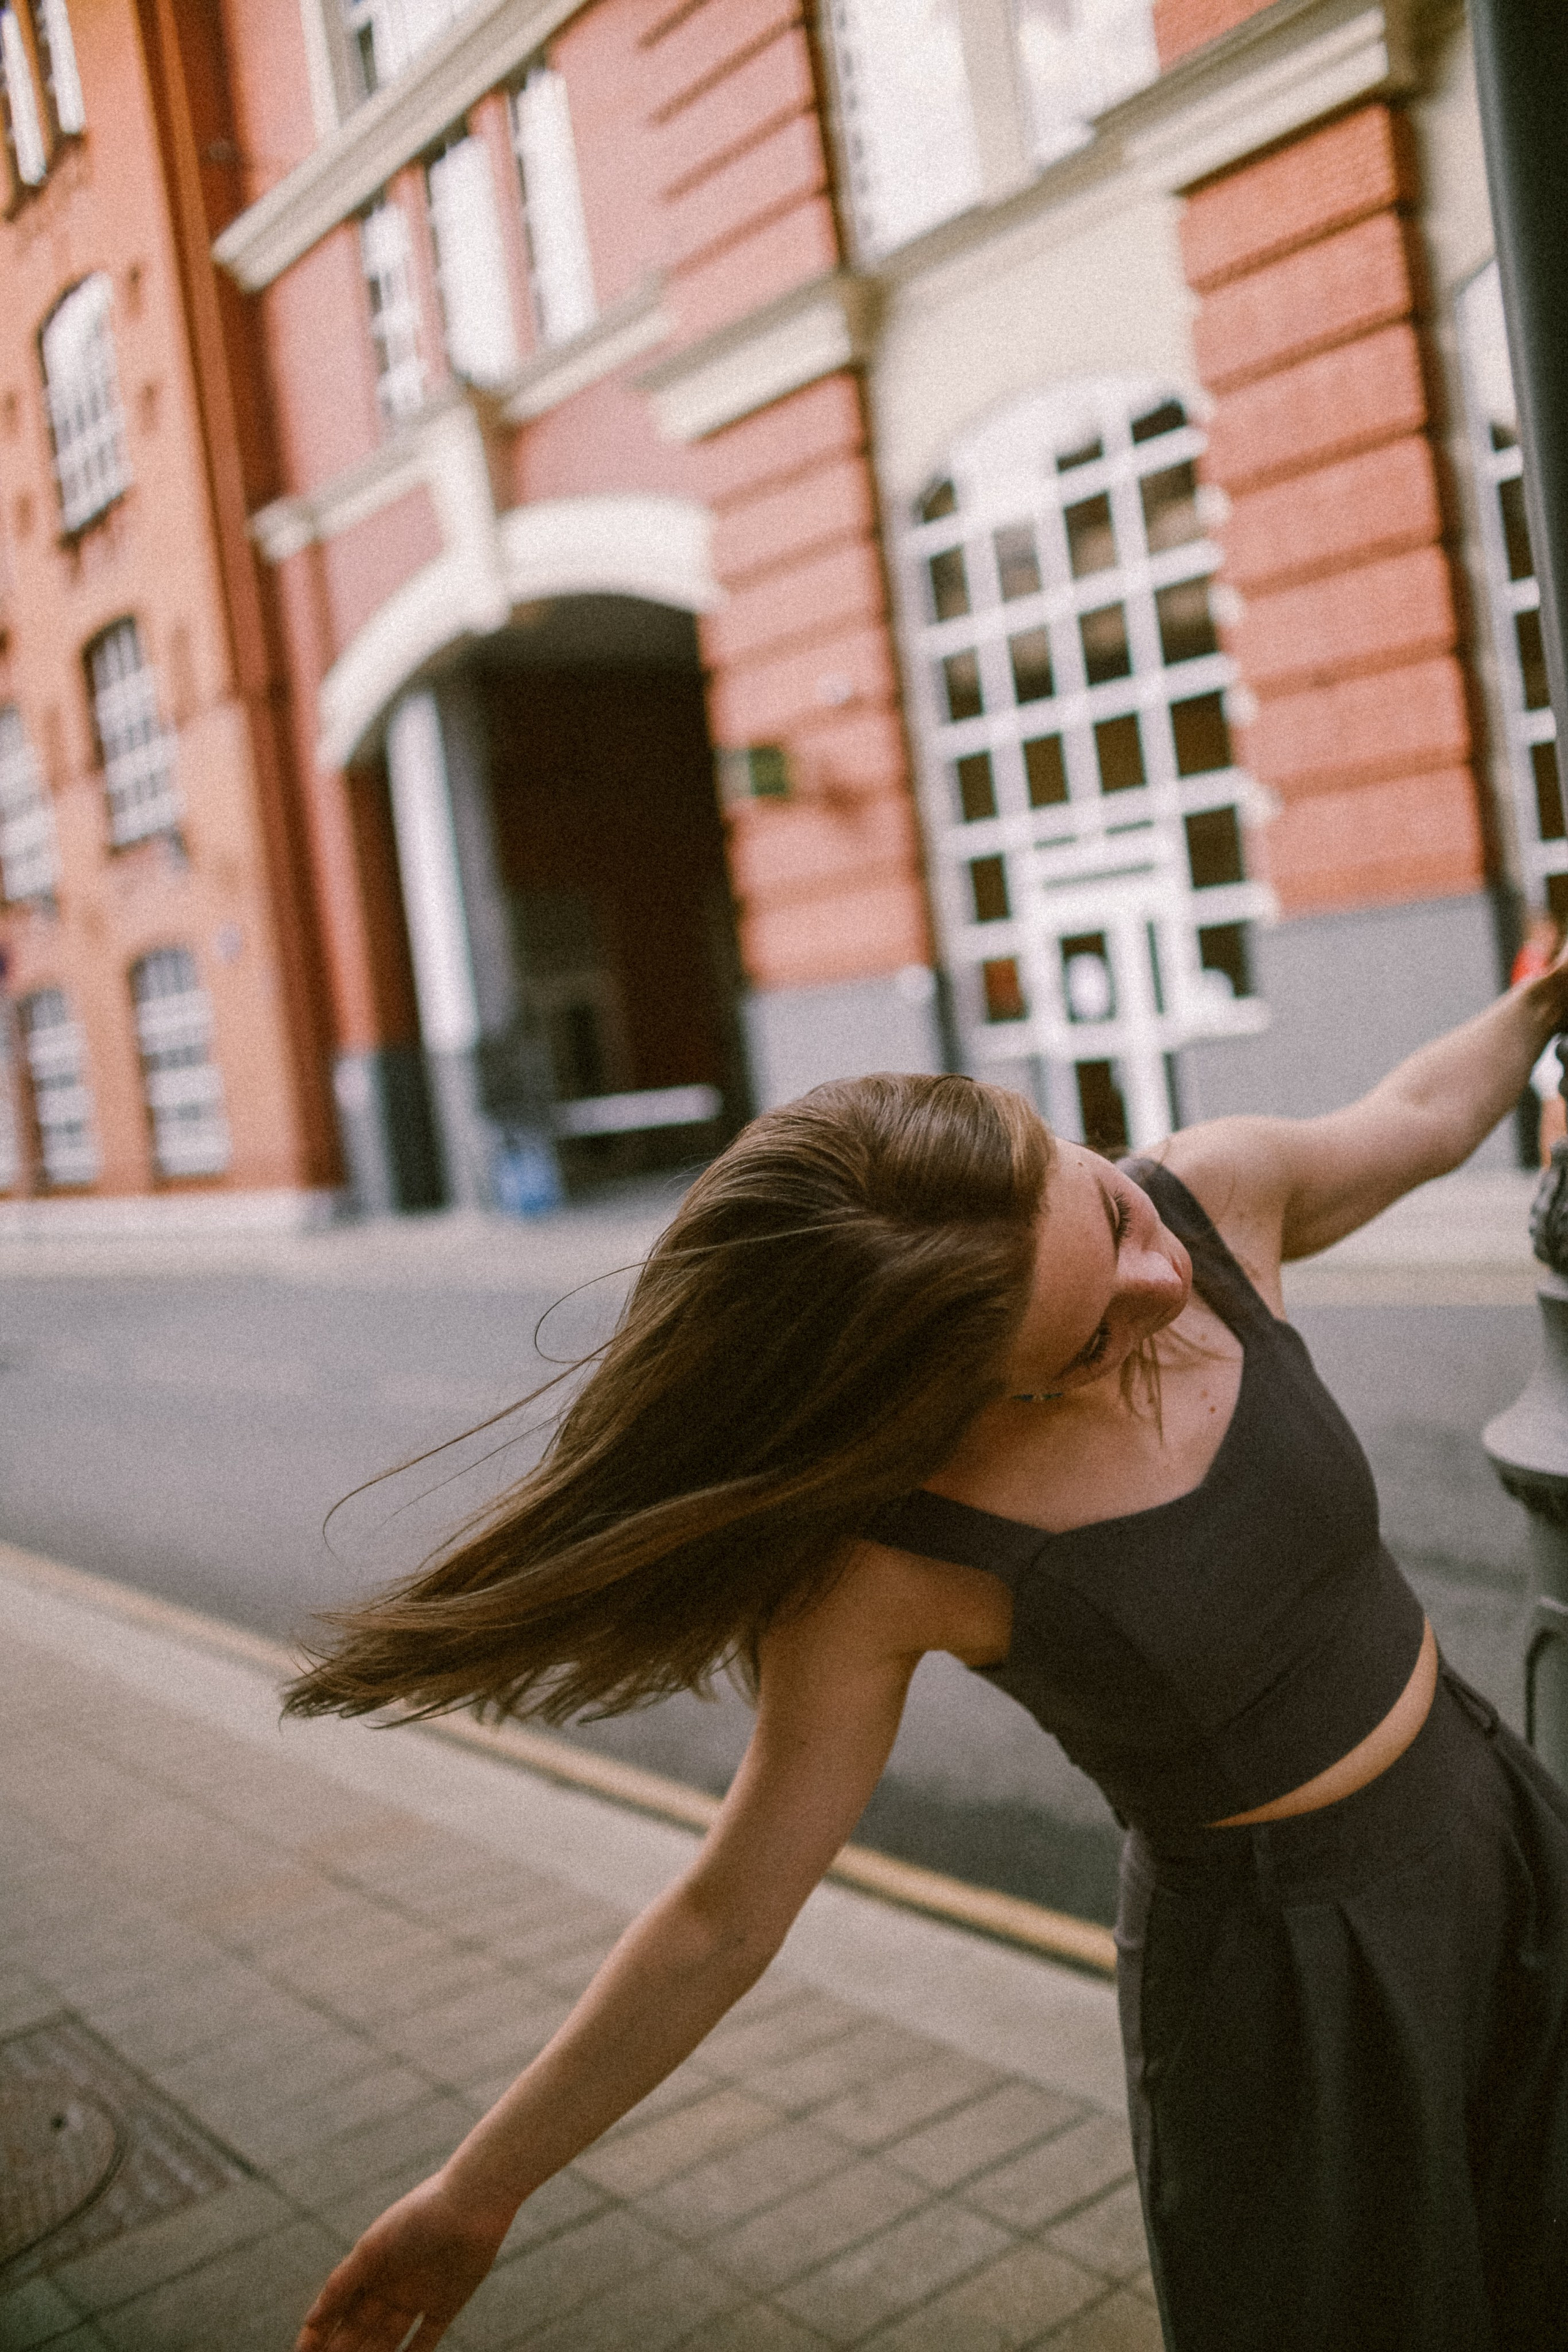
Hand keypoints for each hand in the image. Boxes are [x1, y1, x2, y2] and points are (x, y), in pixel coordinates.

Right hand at [294, 2170, 511, 2348]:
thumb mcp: (374, 2246)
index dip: (317, 2333)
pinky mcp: (445, 2304)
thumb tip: (310, 2318)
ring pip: (386, 2340)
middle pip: (358, 2329)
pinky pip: (424, 2341)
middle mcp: (390, 2284)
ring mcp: (416, 2295)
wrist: (474, 2201)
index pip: (336, 2308)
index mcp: (369, 2266)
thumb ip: (343, 2282)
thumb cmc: (419, 2214)